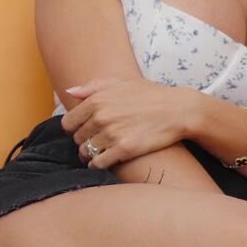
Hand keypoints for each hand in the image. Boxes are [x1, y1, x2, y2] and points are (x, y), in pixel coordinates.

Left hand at [60, 77, 204, 170]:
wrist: (178, 110)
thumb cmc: (150, 95)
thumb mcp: (121, 83)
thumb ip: (92, 86)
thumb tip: (69, 92)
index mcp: (96, 100)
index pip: (68, 123)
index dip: (74, 128)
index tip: (83, 130)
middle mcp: (101, 117)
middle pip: (77, 138)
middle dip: (84, 140)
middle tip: (95, 141)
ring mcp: (112, 134)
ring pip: (86, 152)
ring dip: (90, 154)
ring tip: (100, 152)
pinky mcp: (124, 150)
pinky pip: (99, 163)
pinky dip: (98, 164)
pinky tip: (104, 161)